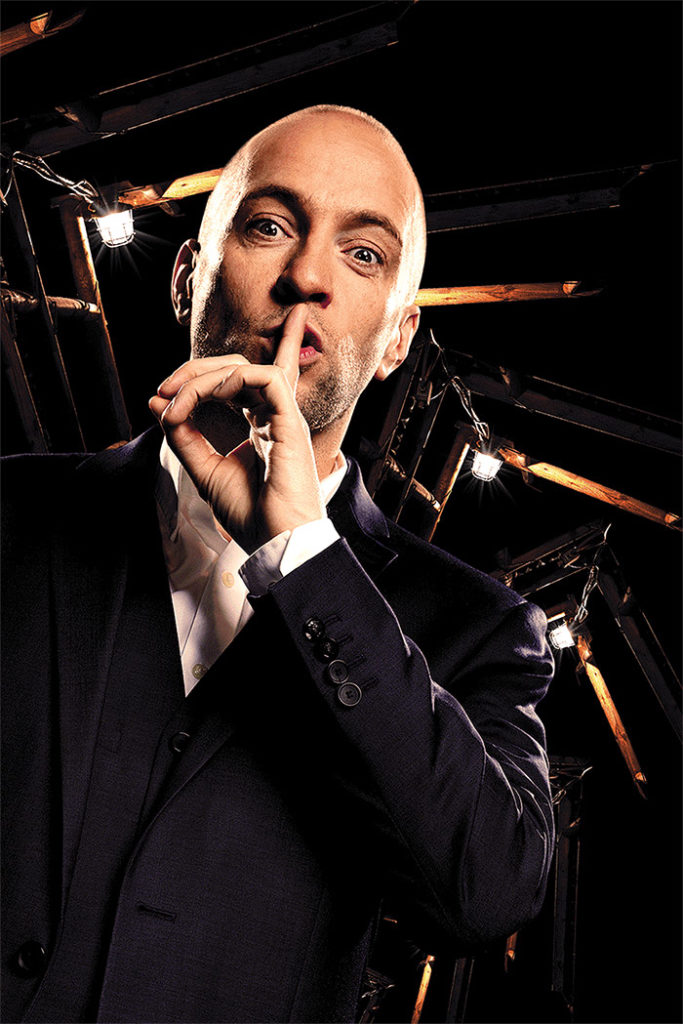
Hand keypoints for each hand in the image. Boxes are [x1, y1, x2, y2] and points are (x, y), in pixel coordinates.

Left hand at [149, 305, 325, 552]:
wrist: (276, 541)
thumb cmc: (250, 514)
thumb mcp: (204, 470)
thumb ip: (183, 437)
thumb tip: (158, 402)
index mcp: (257, 426)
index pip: (227, 384)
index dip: (192, 382)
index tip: (161, 401)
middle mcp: (271, 417)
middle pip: (234, 369)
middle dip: (193, 372)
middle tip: (165, 391)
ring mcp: (282, 418)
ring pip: (245, 370)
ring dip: (205, 377)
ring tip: (179, 398)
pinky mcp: (291, 422)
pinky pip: (267, 379)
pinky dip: (233, 379)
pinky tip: (211, 395)